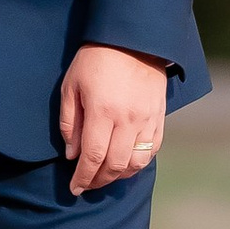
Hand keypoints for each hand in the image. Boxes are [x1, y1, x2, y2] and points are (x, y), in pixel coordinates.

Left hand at [58, 44, 166, 195]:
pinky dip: (138, 164)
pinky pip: (152, 151)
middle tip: (86, 185)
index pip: (92, 157)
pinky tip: (126, 165)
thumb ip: (70, 122)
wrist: (133, 40)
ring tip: (104, 176)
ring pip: (135, 163)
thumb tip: (72, 154)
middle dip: (98, 181)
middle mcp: (127, 120)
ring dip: (119, 176)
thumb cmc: (95, 60)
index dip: (83, 177)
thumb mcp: (71, 85)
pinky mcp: (159, 118)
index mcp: (102, 111)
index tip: (74, 188)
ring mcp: (147, 121)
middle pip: (114, 165)